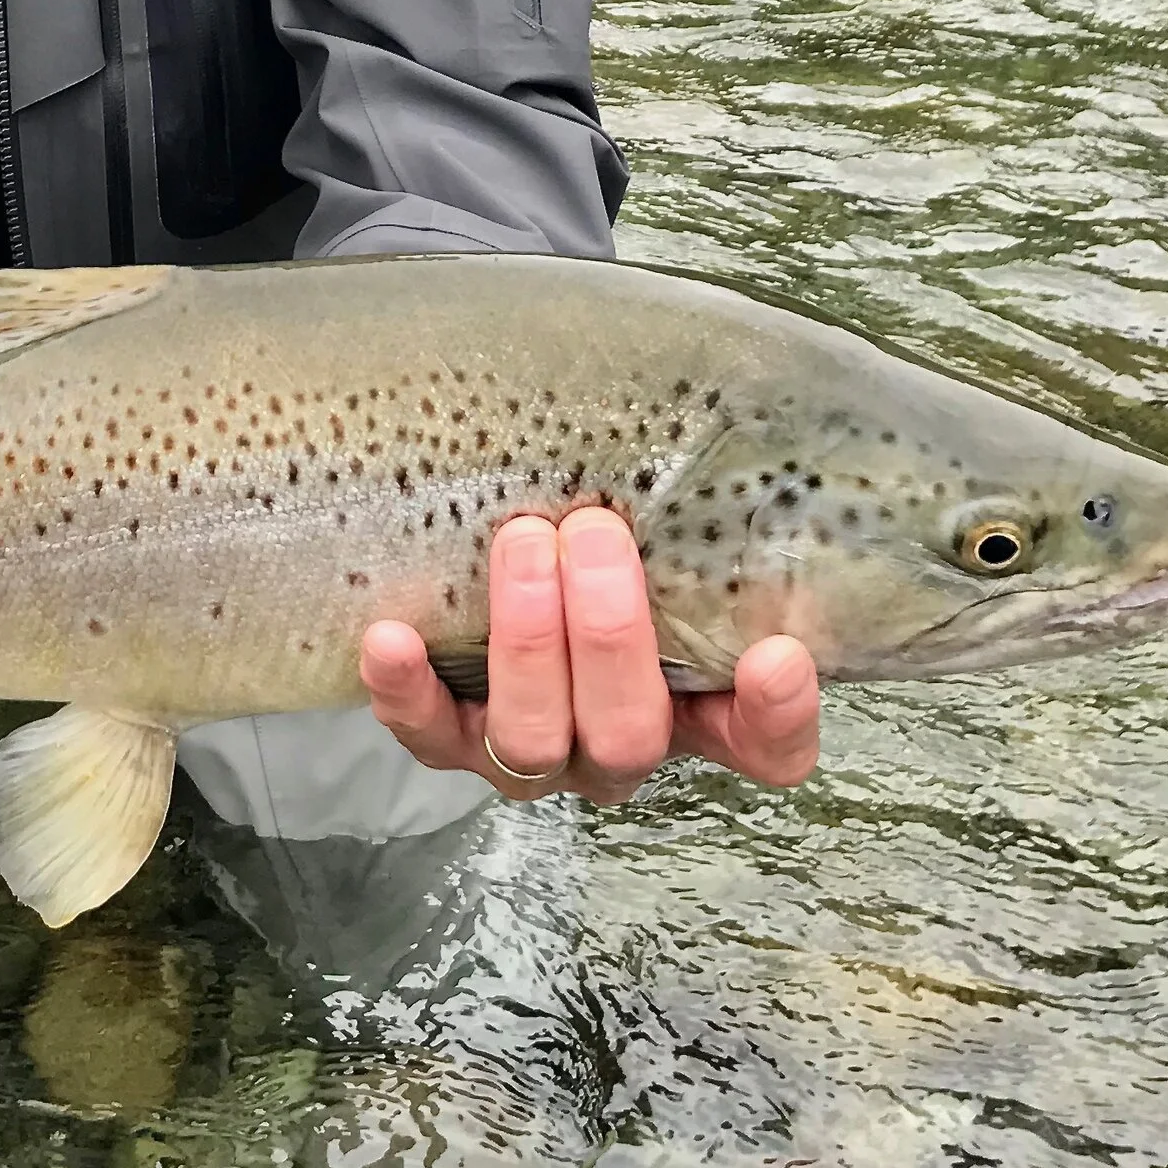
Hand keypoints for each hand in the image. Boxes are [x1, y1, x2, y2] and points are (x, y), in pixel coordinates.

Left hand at [359, 505, 818, 805]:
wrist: (492, 575)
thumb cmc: (598, 544)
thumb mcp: (657, 532)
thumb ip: (683, 512)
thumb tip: (707, 415)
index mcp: (696, 708)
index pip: (766, 747)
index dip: (777, 717)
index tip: (777, 653)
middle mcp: (617, 746)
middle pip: (628, 734)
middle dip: (610, 634)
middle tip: (595, 532)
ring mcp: (533, 752)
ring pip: (533, 738)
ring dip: (528, 643)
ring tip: (521, 544)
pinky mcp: (451, 742)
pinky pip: (425, 733)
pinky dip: (406, 690)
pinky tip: (391, 636)